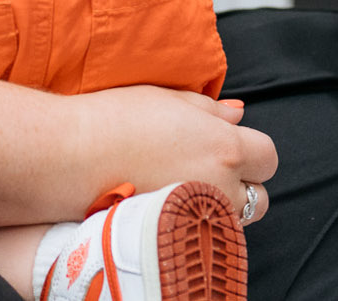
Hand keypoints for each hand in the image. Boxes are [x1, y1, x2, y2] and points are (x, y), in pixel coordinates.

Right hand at [69, 86, 276, 223]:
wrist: (68, 157)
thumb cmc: (115, 120)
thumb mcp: (168, 100)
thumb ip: (210, 111)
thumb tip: (237, 116)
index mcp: (224, 147)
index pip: (268, 157)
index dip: (253, 152)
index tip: (231, 148)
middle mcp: (219, 186)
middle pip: (260, 199)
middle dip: (245, 187)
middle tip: (211, 172)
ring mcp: (196, 218)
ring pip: (233, 223)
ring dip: (220, 209)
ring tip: (185, 190)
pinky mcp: (173, 238)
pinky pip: (201, 238)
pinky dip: (193, 227)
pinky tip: (168, 208)